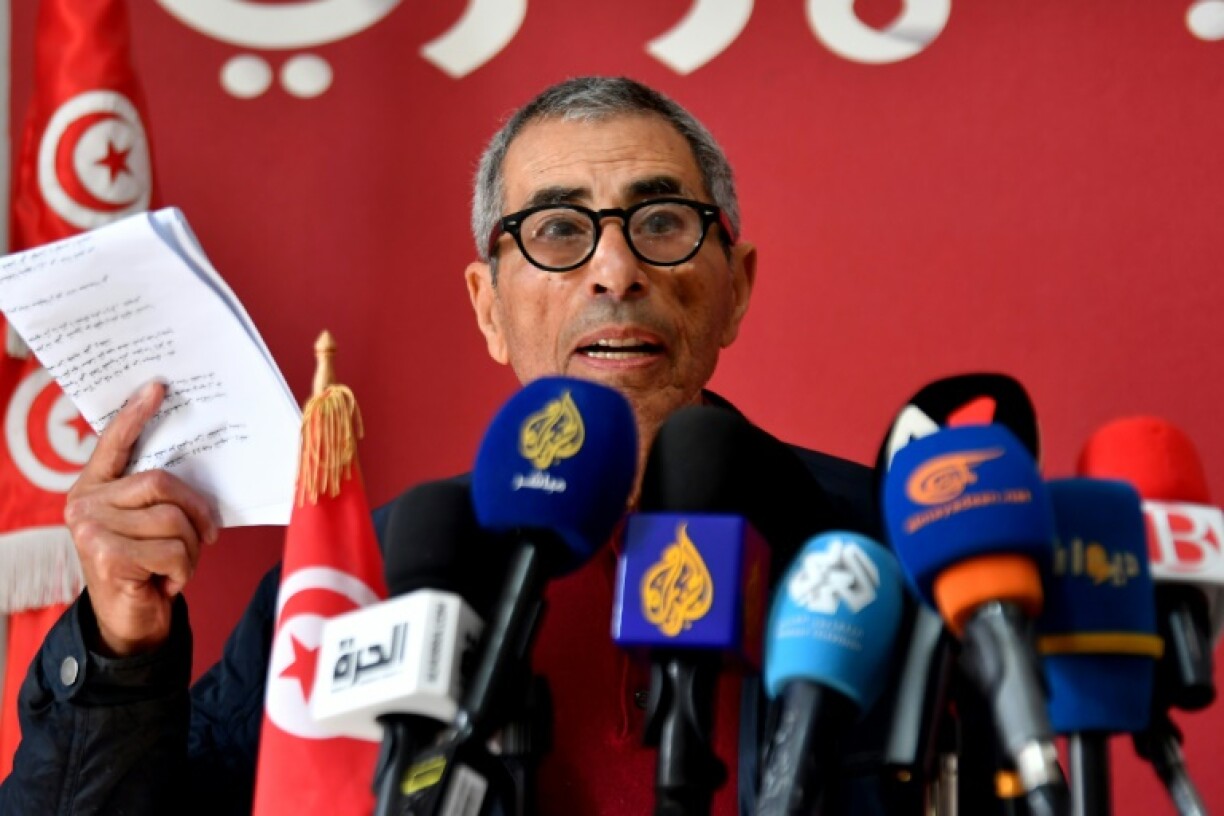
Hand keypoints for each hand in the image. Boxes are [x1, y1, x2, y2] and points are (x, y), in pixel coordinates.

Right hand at [64, 381, 218, 656]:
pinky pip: (172, 550)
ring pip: (172, 519)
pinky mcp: (105, 556)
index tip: (158, 387)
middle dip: (196, 511)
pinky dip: (184, 570)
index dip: (136, 414)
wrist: (127, 622)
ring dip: (190, 549)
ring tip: (177, 565)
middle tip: (209, 535)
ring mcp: (91, 529)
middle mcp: (85, 503)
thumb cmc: (146, 566)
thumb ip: (155, 495)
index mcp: (94, 487)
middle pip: (162, 483)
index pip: (114, 443)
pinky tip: (167, 582)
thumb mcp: (148, 525)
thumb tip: (196, 457)